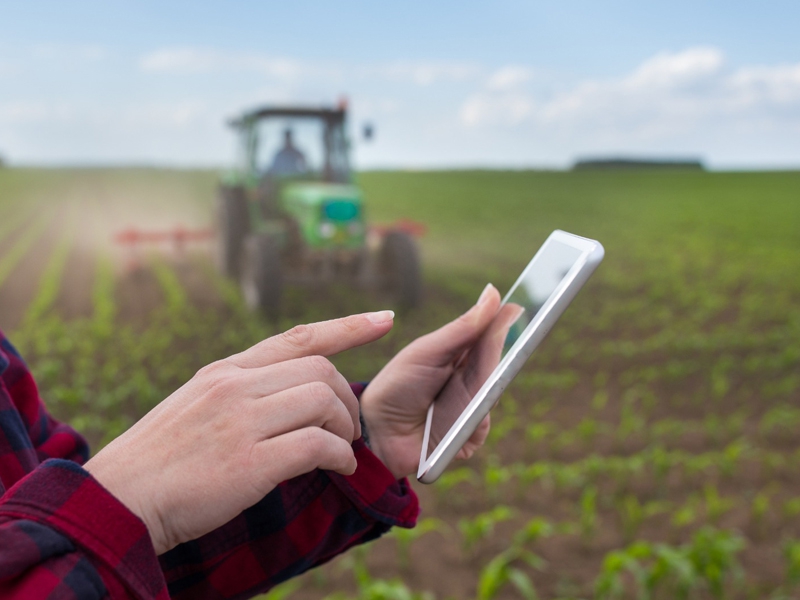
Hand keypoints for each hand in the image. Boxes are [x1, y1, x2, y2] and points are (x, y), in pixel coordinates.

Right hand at [84, 311, 393, 554]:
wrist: (119, 500)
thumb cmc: (161, 459)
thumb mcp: (195, 404)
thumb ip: (240, 391)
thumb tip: (290, 393)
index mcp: (225, 371)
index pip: (297, 337)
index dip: (346, 327)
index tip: (384, 320)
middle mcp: (235, 386)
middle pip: (321, 369)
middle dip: (348, 397)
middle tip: (348, 425)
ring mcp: (242, 421)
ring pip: (324, 400)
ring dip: (345, 427)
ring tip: (340, 448)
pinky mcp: (250, 462)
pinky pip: (318, 444)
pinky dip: (338, 455)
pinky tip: (336, 467)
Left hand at [360, 285, 522, 478]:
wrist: (376, 431)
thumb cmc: (398, 385)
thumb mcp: (428, 351)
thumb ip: (462, 328)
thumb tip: (493, 294)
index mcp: (460, 357)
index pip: (487, 336)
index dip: (502, 322)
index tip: (515, 305)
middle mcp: (470, 381)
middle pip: (494, 361)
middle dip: (500, 342)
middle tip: (509, 318)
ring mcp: (472, 409)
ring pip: (492, 391)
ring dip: (486, 377)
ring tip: (483, 360)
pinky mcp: (470, 437)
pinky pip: (482, 423)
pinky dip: (473, 415)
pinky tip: (462, 412)